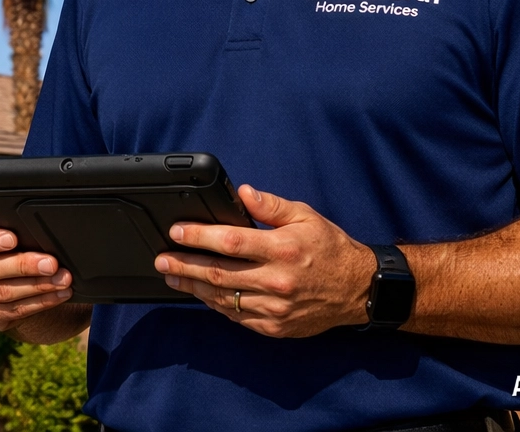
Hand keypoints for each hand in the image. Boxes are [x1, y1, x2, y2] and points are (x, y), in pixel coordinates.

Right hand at [0, 222, 73, 330]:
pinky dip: (40, 302)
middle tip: (51, 263)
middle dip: (24, 266)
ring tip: (63, 279)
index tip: (13, 239)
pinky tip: (58, 294)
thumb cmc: (5, 240)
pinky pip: (12, 311)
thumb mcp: (0, 227)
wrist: (2, 271)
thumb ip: (8, 225)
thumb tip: (38, 229)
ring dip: (38, 287)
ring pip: (3, 293)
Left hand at [154, 184, 375, 337]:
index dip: (199, 236)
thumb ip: (272, 206)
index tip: (176, 232)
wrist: (358, 290)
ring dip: (192, 286)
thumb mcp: (306, 216)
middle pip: (218, 273)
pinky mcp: (274, 326)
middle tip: (161, 258)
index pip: (231, 242)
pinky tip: (200, 293)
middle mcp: (276, 281)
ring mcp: (274, 308)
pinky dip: (214, 304)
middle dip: (183, 264)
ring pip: (222, 298)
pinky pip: (235, 316)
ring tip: (171, 275)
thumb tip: (244, 193)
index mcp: (283, 249)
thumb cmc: (330, 249)